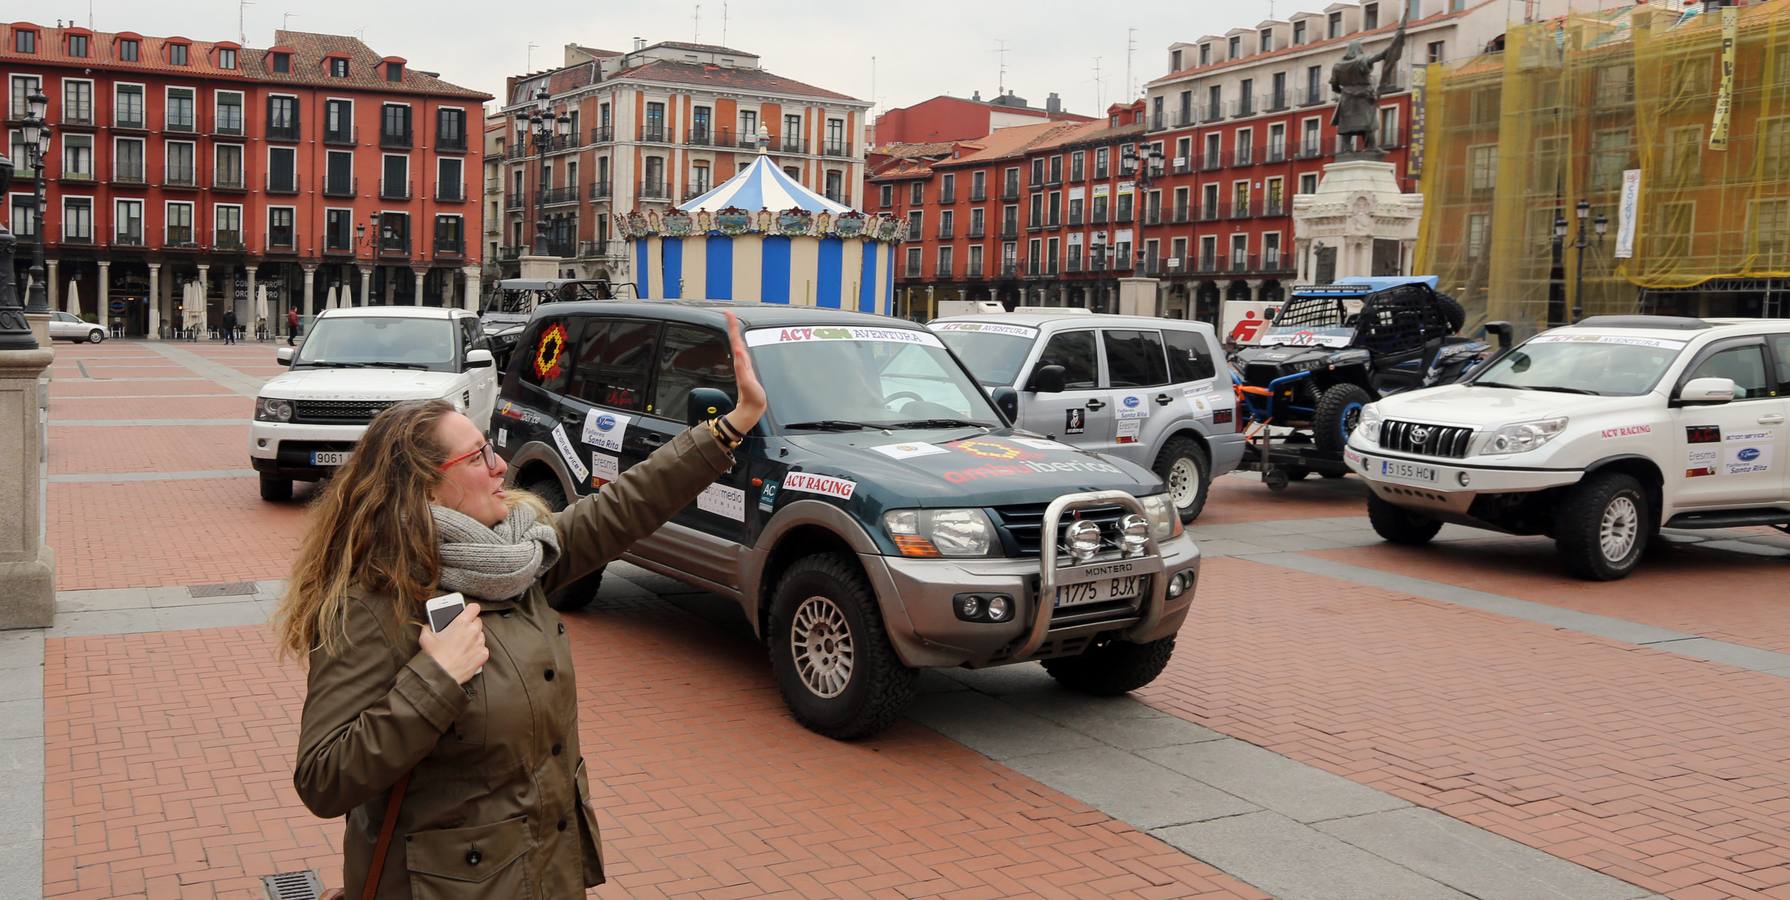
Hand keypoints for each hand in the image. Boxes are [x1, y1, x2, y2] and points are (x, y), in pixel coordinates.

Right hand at [418, 603, 487, 684]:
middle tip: (461, 631)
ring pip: (481, 635)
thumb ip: (429, 627)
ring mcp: (479, 644)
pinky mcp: (483, 655)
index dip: (470, 610)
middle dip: (471, 625)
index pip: (474, 608)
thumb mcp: (426, 637)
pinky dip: (477, 650)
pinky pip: (483, 648)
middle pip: (478, 622)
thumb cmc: (434, 656)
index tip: (468, 612)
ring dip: (474, 638)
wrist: (441, 675)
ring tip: (462, 645)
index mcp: (461, 623)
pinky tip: (467, 654)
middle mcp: (473, 631)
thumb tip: (429, 626)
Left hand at [722, 311, 766, 434]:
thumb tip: (738, 351)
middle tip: (728, 313)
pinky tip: (740, 341)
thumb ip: (742, 367)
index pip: (736, 340)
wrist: (752, 409)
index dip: (733, 326)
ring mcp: (744, 365)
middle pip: (736, 339)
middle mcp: (741, 361)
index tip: (728, 314)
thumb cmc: (752, 398)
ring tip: (733, 322)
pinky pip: (743, 352)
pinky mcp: (748, 369)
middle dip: (733, 325)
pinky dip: (741, 343)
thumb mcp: (747, 382)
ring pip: (739, 344)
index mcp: (741, 361)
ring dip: (736, 333)